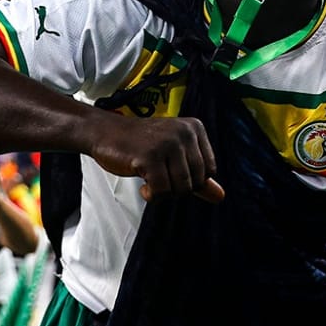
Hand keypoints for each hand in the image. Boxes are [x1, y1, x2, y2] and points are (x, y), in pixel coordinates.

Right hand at [87, 111, 223, 202]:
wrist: (104, 132)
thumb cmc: (140, 144)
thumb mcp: (173, 157)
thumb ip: (198, 176)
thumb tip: (220, 197)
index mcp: (195, 128)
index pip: (209, 170)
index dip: (190, 179)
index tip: (171, 170)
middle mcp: (184, 132)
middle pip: (196, 181)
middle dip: (176, 188)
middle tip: (158, 176)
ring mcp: (167, 143)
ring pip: (181, 188)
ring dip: (164, 192)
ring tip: (150, 178)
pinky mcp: (150, 156)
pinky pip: (162, 191)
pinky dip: (152, 195)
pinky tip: (143, 185)